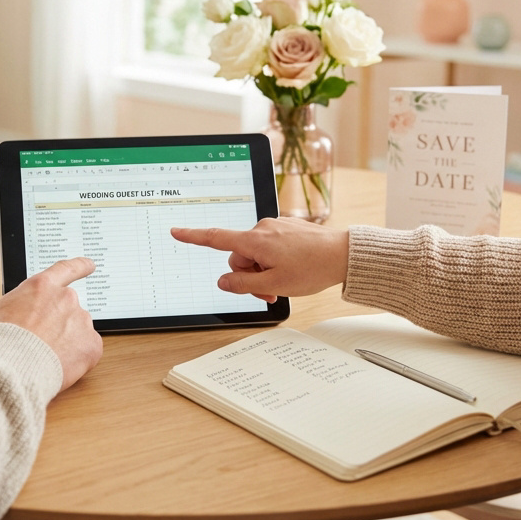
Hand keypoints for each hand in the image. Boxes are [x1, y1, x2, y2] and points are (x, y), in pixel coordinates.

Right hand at [0, 257, 102, 390]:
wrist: (8, 368)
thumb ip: (16, 306)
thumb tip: (17, 314)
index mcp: (42, 287)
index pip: (66, 270)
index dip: (80, 267)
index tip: (90, 265)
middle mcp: (65, 298)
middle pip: (69, 309)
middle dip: (60, 324)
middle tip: (43, 343)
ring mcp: (81, 321)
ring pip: (79, 331)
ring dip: (67, 342)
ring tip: (45, 358)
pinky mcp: (91, 345)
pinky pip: (88, 350)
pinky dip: (77, 359)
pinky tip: (58, 365)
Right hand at [171, 218, 349, 302]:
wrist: (344, 254)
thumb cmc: (312, 268)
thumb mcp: (274, 285)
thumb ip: (243, 285)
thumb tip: (223, 281)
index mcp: (255, 241)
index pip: (215, 238)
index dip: (193, 237)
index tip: (176, 231)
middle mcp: (262, 228)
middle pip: (239, 256)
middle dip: (249, 275)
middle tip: (268, 293)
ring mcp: (275, 227)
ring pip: (256, 254)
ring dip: (263, 270)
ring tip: (283, 283)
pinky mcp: (286, 228)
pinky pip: (270, 246)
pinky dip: (274, 261)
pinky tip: (292, 269)